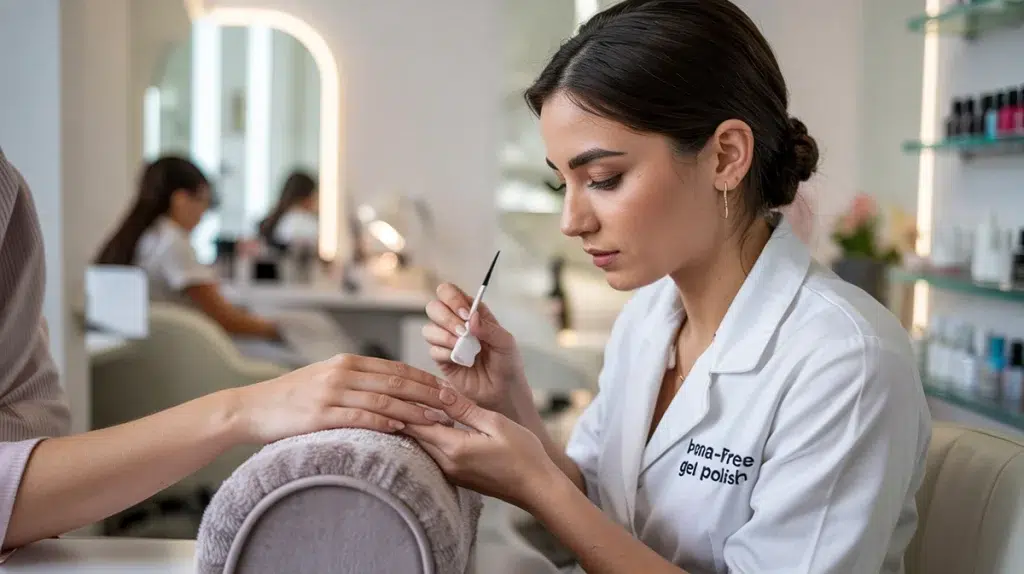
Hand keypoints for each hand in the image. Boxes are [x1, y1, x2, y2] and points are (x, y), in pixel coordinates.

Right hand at [232, 354, 453, 443]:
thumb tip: (389, 388)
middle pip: (396, 382)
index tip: (446, 389)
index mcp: (347, 363)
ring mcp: (331, 393)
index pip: (396, 369)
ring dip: (414, 410)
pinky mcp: (320, 415)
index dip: (424, 379)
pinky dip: (384, 422)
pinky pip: (359, 417)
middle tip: (453, 404)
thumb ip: (355, 380)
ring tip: (437, 420)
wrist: (251, 407)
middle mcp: (342, 373)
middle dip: (428, 393)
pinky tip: (403, 428)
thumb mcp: (325, 378)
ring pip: (384, 400)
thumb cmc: (290, 397)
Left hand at [402, 389, 558, 508]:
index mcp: (455, 448)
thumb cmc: (523, 454)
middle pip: (414, 436)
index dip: (405, 404)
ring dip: (417, 426)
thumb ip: (464, 408)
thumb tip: (439, 392)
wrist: (537, 488)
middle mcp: (447, 464)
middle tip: (400, 392)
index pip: (417, 423)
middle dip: (406, 414)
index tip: (398, 388)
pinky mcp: (458, 478)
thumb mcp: (495, 423)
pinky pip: (434, 454)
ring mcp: (451, 473)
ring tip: (413, 403)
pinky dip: (430, 438)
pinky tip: (435, 424)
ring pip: (423, 446)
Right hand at [421, 282, 525, 412]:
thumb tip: (471, 318)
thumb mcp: (506, 342)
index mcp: (471, 313)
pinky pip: (433, 350)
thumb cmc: (507, 363)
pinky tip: (460, 360)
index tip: (466, 314)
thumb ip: (489, 328)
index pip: (450, 292)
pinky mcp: (442, 360)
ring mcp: (447, 342)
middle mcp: (456, 323)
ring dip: (444, 336)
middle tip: (463, 331)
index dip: (453, 298)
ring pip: (428, 329)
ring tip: (462, 347)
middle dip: (446, 317)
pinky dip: (445, 353)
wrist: (504, 392)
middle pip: (434, 307)